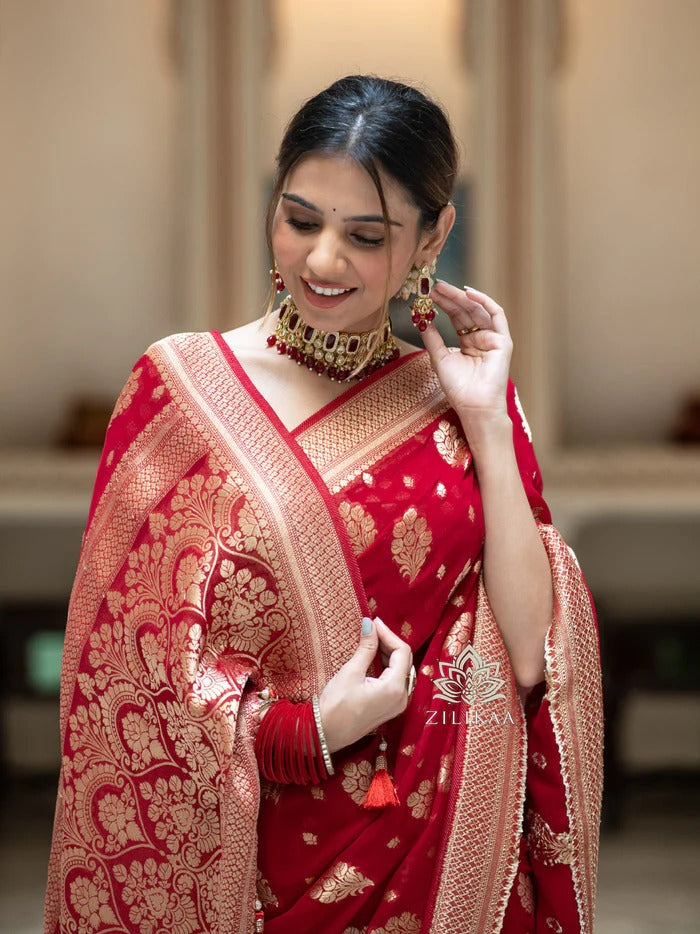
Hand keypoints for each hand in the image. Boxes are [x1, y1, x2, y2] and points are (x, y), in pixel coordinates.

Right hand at [318, 617, 412, 753]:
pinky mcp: (389, 708)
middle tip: (371, 630)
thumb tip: (370, 624)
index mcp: (395, 688)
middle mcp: (402, 698)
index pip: (402, 652)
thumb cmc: (335, 705)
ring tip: (372, 640)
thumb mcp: (351, 672)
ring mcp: (397, 705)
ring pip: (401, 671)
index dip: (389, 634)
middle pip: (404, 661)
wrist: (325, 734)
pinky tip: (374, 658)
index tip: (374, 622)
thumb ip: (366, 647)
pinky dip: (387, 667)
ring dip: (389, 654)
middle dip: (389, 643)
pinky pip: (396, 681)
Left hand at [420, 281, 512, 423]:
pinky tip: (468, 293)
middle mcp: (481, 338)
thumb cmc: (458, 388)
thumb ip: (432, 338)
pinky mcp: (503, 341)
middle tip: (434, 286)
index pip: (456, 317)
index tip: (428, 294)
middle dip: (450, 297)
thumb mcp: (439, 358)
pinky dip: (484, 302)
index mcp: (467, 343)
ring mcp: (493, 338)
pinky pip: (496, 315)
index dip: (444, 304)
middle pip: (466, 311)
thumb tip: (420, 319)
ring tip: (443, 288)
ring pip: (478, 310)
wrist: (473, 406)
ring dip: (461, 297)